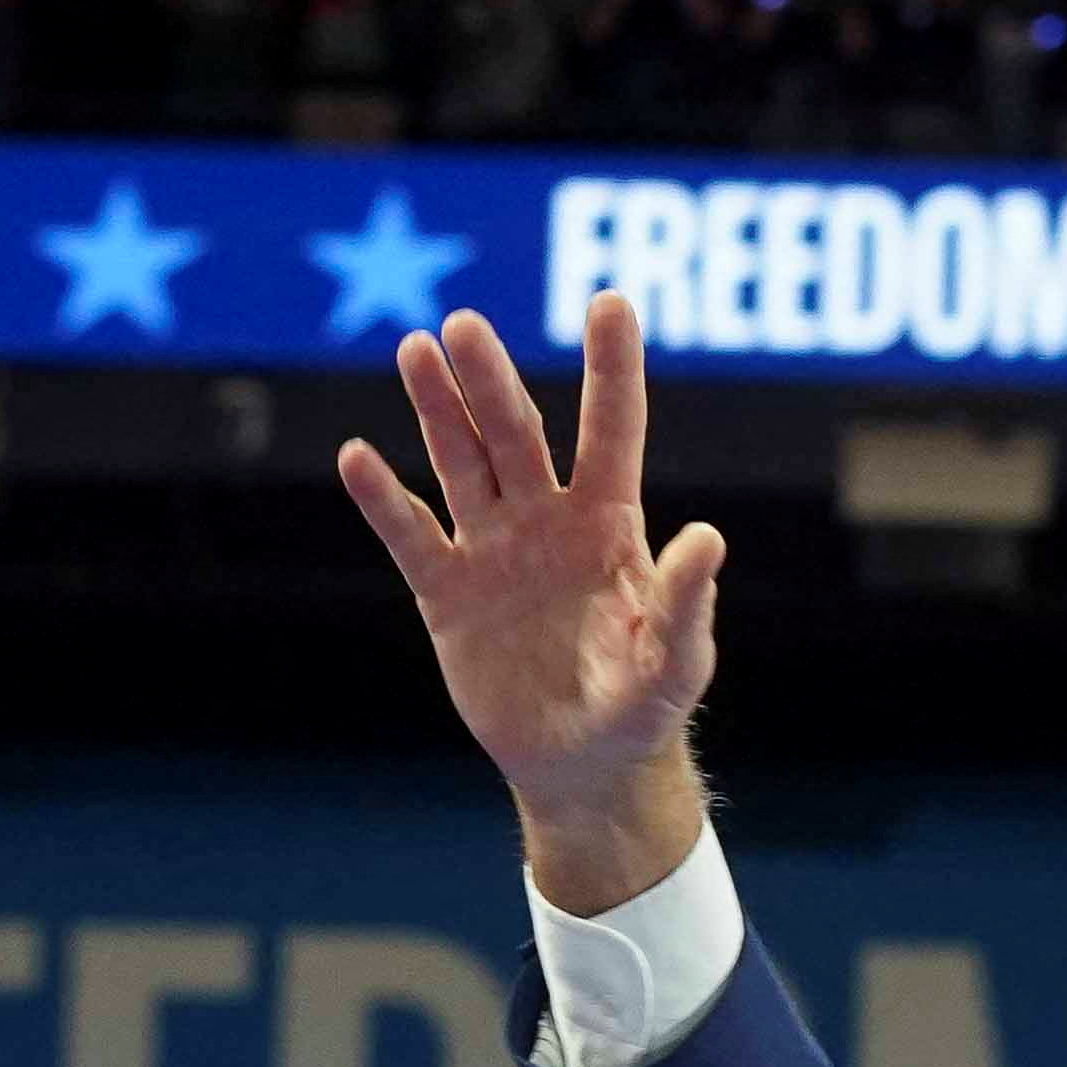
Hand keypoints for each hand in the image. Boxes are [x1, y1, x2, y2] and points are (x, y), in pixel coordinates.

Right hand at [337, 294, 723, 914]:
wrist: (583, 765)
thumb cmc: (643, 709)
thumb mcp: (676, 663)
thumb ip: (686, 601)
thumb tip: (708, 537)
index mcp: (610, 524)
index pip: (612, 429)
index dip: (611, 368)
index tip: (610, 301)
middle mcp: (548, 520)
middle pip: (516, 433)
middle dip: (490, 381)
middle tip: (463, 328)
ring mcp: (494, 549)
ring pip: (461, 462)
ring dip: (438, 410)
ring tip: (416, 350)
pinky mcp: (447, 592)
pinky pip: (410, 534)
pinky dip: (383, 498)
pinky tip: (358, 456)